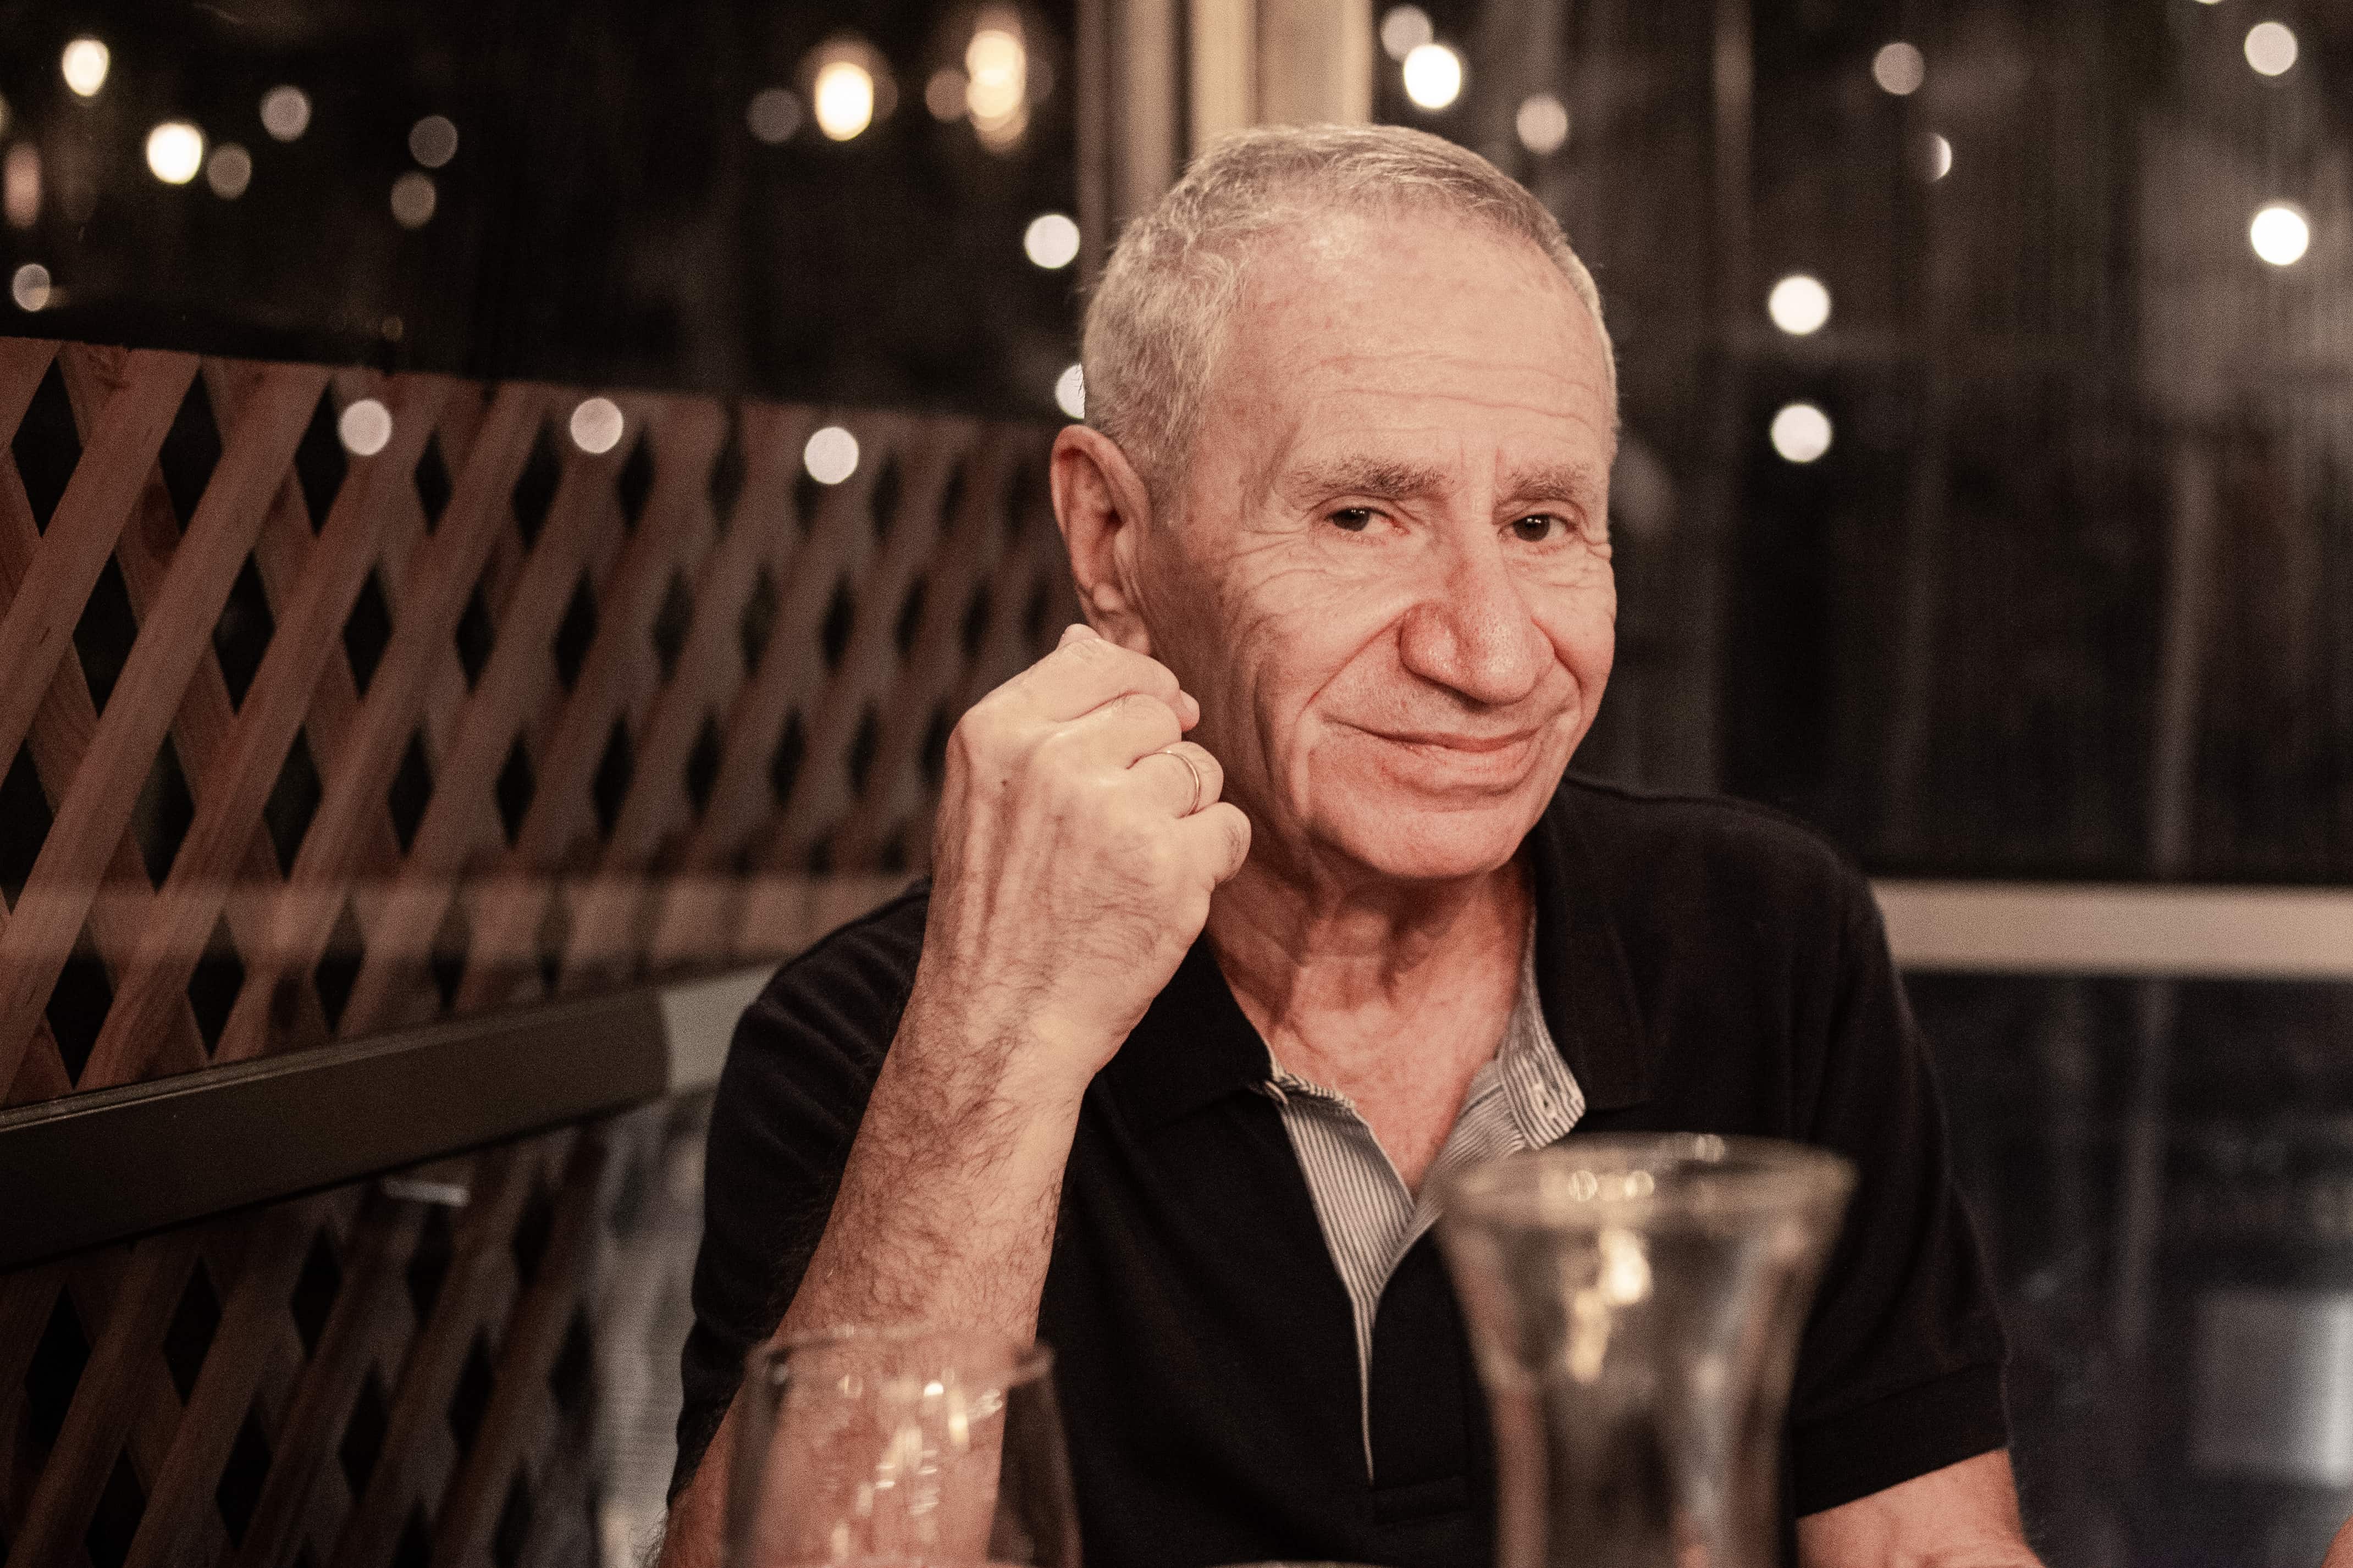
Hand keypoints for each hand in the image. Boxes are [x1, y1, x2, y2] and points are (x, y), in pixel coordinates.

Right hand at [910, 624, 1251, 1101]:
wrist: (1000, 1020)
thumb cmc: (997, 914)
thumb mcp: (986, 797)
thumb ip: (1039, 718)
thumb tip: (1086, 640)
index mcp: (996, 732)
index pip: (1100, 663)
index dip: (1140, 688)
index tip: (1152, 721)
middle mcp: (1051, 760)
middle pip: (1158, 714)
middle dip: (1158, 762)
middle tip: (1121, 828)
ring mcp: (1112, 810)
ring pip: (1197, 770)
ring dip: (1186, 817)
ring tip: (1132, 868)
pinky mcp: (1168, 863)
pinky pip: (1227, 826)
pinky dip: (1211, 863)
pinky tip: (1161, 897)